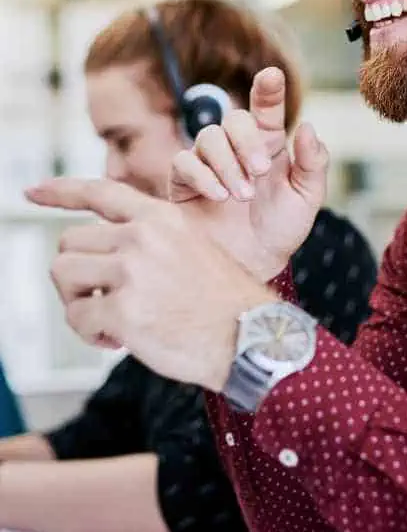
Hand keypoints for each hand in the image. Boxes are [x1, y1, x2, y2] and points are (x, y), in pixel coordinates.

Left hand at [24, 179, 274, 390]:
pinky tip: (118, 340)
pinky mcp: (124, 311)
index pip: (99, 191)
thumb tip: (99, 253)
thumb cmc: (222, 300)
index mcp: (160, 217)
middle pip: (69, 242)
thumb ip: (149, 238)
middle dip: (75, 274)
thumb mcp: (191, 246)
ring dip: (76, 300)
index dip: (60, 191)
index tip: (31, 192)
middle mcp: (142, 237)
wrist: (250, 336)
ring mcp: (132, 272)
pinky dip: (89, 334)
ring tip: (106, 318)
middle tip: (98, 298)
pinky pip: (76, 318)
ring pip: (63, 274)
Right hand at [169, 66, 328, 281]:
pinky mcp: (184, 183)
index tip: (272, 75)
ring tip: (242, 196)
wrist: (253, 265)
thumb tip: (308, 127)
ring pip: (208, 137)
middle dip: (246, 141)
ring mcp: (209, 163)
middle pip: (233, 119)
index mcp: (269, 145)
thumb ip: (314, 164)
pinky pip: (184, 163)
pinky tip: (219, 197)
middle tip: (260, 171)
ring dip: (227, 163)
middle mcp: (237, 148)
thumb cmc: (281, 230)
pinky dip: (203, 176)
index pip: (267, 108)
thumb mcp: (308, 198)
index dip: (268, 89)